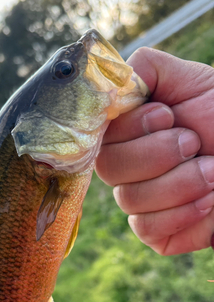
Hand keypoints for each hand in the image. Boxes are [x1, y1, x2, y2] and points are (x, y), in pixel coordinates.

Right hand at [96, 48, 213, 254]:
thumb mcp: (193, 82)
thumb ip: (147, 70)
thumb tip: (111, 82)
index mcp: (129, 132)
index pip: (100, 135)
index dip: (133, 128)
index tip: (168, 116)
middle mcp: (127, 167)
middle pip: (110, 168)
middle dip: (159, 153)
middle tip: (194, 143)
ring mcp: (139, 200)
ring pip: (129, 199)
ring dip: (180, 183)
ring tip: (212, 171)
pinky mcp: (154, 231)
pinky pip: (146, 228)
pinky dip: (184, 213)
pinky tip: (208, 201)